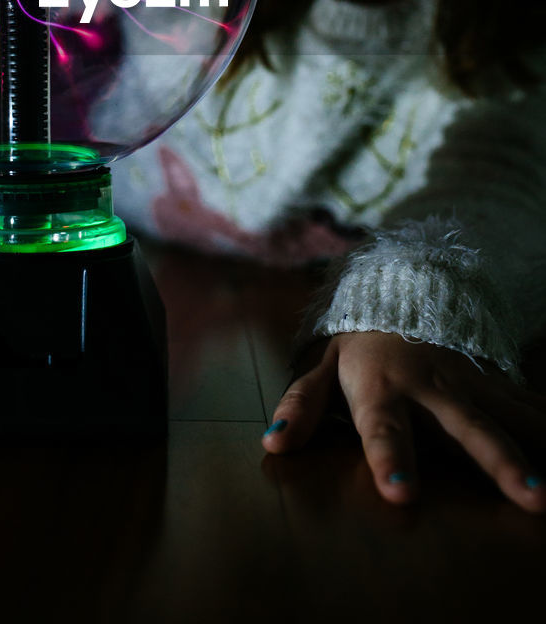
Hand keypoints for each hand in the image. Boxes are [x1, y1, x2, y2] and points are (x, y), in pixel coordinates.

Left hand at [262, 330, 545, 511]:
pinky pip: (528, 408)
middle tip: (530, 495)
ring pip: (510, 417)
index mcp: (381, 389)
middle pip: (468, 429)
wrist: (399, 296)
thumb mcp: (323, 369)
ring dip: (539, 447)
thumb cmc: (357, 348)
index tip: (401, 493)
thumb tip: (273, 443)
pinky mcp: (494, 384)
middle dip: (500, 461)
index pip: (383, 429)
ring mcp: (469, 384)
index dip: (390, 459)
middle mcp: (432, 388)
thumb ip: (301, 406)